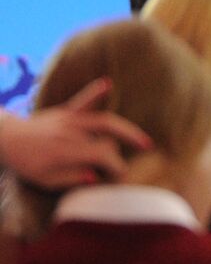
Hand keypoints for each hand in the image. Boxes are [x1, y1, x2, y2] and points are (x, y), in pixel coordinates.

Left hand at [0, 79, 151, 188]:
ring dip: (127, 130)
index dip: (116, 168)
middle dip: (121, 153)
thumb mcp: (44, 180)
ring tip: (144, 140)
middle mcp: (73, 134)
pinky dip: (96, 92)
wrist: (6, 139)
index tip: (122, 177)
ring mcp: (71, 120)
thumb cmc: (25, 163)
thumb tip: (94, 177)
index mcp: (68, 152)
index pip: (102, 158)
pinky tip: (108, 84)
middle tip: (132, 164)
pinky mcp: (67, 111)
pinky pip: (84, 100)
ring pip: (105, 122)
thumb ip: (70, 178)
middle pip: (107, 142)